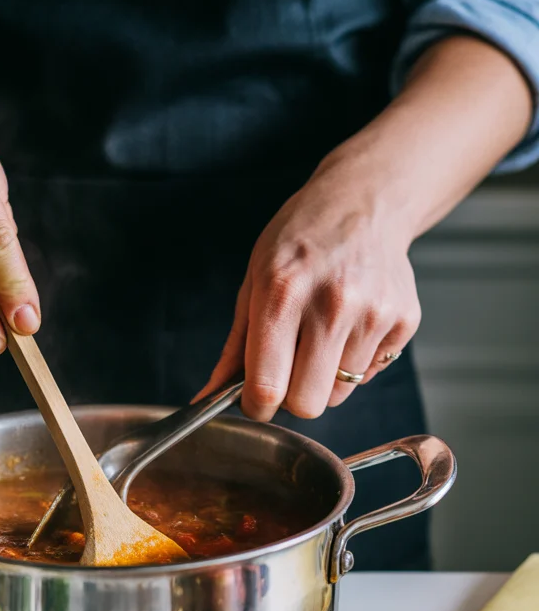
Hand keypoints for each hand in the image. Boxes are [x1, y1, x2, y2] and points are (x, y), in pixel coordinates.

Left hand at [200, 156, 421, 418]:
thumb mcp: (254, 282)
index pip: (267, 387)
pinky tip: (350, 324)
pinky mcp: (404, 320)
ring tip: (321, 335)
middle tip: (288, 370)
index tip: (255, 401)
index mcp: (283, 294)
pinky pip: (370, 374)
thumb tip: (206, 400)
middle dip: (292, 398)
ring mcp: (374, 313)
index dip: (257, 407)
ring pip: (339, 394)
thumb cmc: (300, 241)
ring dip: (324, 378)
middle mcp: (332, 304)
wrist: (364, 203)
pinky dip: (354, 361)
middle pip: (308, 404)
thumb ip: (234, 348)